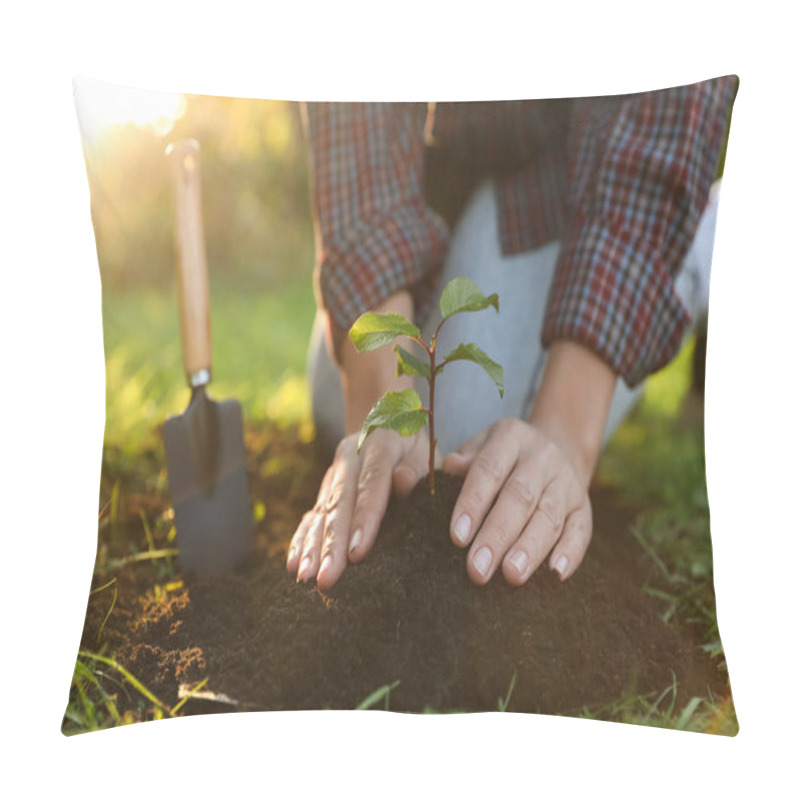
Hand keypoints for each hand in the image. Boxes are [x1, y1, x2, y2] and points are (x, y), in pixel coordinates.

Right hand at [287, 428, 431, 589]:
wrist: (390, 421)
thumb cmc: (415, 447)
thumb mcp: (425, 451)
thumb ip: (416, 469)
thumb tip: (402, 483)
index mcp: (380, 442)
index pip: (372, 483)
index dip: (364, 518)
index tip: (357, 553)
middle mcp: (350, 456)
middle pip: (340, 502)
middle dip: (332, 544)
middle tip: (328, 578)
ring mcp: (334, 472)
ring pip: (321, 511)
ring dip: (312, 547)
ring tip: (306, 577)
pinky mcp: (325, 488)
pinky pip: (311, 515)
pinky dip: (300, 540)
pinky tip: (292, 564)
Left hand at [442, 418, 591, 585]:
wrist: (556, 449)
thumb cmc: (502, 458)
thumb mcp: (481, 446)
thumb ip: (464, 459)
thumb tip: (449, 468)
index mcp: (511, 437)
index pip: (489, 469)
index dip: (473, 502)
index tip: (458, 537)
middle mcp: (542, 457)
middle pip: (520, 497)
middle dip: (498, 535)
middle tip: (478, 568)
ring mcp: (567, 482)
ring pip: (549, 516)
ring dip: (530, 549)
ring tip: (512, 576)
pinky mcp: (584, 507)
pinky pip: (580, 530)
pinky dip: (570, 553)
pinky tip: (555, 574)